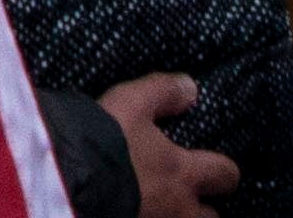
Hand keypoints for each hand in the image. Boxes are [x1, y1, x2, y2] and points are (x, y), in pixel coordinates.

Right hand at [99, 77, 235, 216]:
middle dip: (205, 208)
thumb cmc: (105, 140)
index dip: (223, 169)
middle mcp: (176, 207)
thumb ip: (163, 92)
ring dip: (176, 216)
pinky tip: (135, 209)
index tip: (215, 164)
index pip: (225, 174)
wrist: (67, 179)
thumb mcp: (132, 102)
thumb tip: (191, 88)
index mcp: (182, 173)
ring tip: (161, 205)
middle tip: (191, 195)